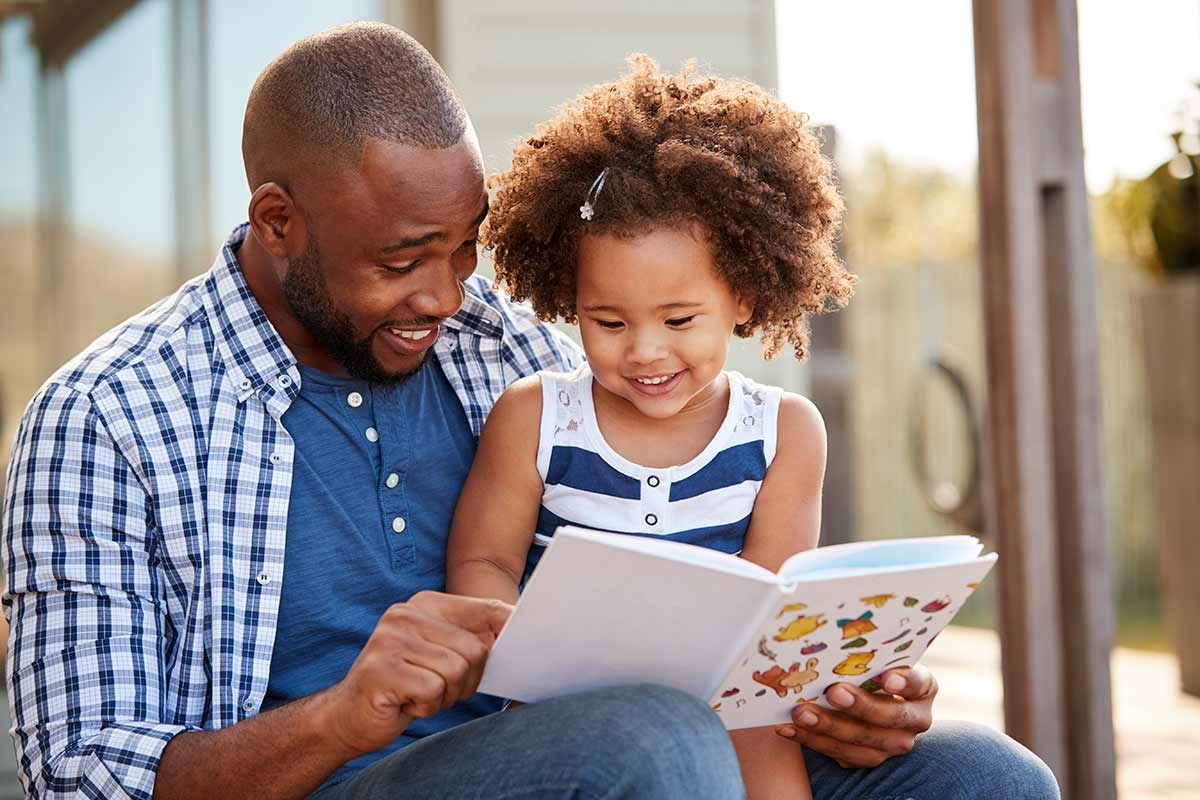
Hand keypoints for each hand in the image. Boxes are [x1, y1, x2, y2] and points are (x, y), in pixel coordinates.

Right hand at [321, 591, 511, 757]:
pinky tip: (408, 702)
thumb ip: (471, 638)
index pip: (484, 609)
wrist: (348, 715)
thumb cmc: (404, 685)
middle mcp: (405, 614)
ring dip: (446, 695)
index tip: (525, 637)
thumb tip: (516, 627)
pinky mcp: (383, 669)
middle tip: (442, 689)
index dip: (508, 628)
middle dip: (467, 680)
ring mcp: (390, 640)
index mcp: (424, 604)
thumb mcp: (439, 654)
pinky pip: (434, 691)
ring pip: (456, 671)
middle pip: (474, 649)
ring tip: (422, 694)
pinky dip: (428, 706)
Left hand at [775, 665, 936, 767]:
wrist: (865, 696)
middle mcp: (915, 719)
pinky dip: (811, 740)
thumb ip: (867, 651)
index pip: (919, 684)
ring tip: (801, 713)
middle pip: (891, 717)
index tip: (886, 677)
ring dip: (828, 727)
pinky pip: (840, 754)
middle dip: (860, 706)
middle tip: (833, 692)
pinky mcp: (868, 757)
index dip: (905, 682)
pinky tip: (788, 728)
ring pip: (863, 742)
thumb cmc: (869, 665)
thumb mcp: (875, 656)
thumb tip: (838, 632)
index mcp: (923, 688)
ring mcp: (893, 743)